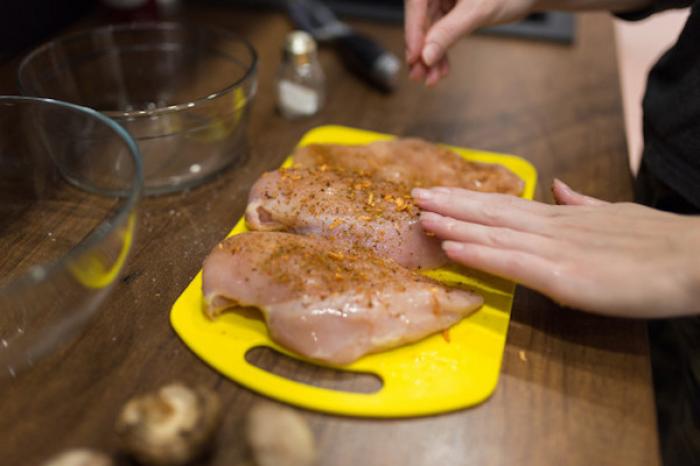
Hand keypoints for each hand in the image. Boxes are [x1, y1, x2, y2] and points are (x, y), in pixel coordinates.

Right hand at [404, 0, 535, 85]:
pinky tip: (442, 69)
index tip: (414, 57)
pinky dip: (441, 51)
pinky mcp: (451, 8)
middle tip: (419, 75)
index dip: (412, 31)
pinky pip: (440, 31)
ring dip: (430, 55)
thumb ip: (450, 32)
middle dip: (421, 49)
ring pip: (429, 29)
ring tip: (432, 78)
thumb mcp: (478, 11)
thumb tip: (426, 56)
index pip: (416, 3)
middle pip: (420, 19)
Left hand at [412, 180, 699, 316]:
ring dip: (455, 224)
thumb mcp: (616, 215)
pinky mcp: (567, 277)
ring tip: (422, 216)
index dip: (469, 201)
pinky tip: (453, 247)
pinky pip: (513, 263)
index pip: (505, 206)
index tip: (439, 193)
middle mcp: (553, 228)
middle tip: (415, 196)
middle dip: (451, 205)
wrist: (698, 259)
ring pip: (495, 234)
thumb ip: (582, 204)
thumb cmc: (663, 243)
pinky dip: (480, 254)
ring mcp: (558, 251)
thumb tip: (558, 187)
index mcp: (563, 218)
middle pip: (492, 214)